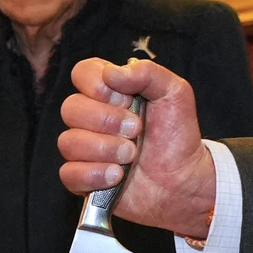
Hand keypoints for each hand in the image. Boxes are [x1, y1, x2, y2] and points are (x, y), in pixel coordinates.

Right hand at [59, 58, 217, 240]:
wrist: (184, 180)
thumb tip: (110, 72)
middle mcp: (92, 117)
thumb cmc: (177, 135)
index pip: (82, 73)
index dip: (97, 85)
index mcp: (110, 91)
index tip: (126, 100)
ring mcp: (85, 149)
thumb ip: (147, 73)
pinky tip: (117, 175)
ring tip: (131, 156)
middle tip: (136, 130)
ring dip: (104, 149)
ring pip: (68, 142)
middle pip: (70, 108)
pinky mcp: (83, 179)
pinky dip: (94, 174)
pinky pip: (69, 173)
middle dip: (107, 121)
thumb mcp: (174, 93)